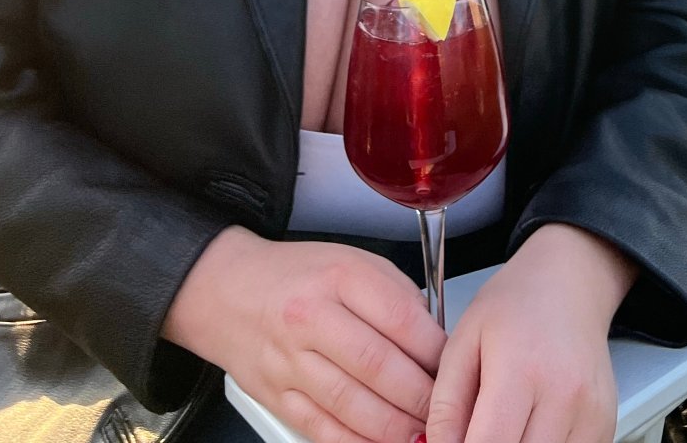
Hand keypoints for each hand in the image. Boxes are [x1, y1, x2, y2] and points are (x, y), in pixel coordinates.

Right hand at [162, 225, 446, 442]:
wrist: (229, 291)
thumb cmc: (298, 275)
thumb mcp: (353, 261)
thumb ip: (395, 296)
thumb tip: (435, 340)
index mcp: (339, 277)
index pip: (400, 318)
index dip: (436, 350)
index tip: (456, 365)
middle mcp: (311, 318)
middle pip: (378, 367)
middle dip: (421, 396)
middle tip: (448, 408)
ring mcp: (290, 362)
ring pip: (352, 405)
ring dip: (395, 428)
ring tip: (423, 434)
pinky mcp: (277, 398)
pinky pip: (323, 429)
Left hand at [425, 224, 635, 442]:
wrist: (570, 282)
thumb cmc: (516, 304)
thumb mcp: (464, 339)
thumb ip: (446, 404)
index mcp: (521, 370)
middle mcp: (564, 395)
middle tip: (481, 429)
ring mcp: (591, 413)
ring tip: (508, 424)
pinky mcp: (606, 424)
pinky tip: (533, 428)